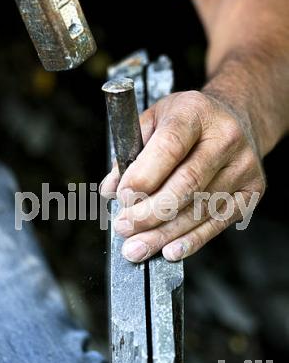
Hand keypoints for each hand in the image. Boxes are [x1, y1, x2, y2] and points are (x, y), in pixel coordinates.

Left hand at [100, 91, 265, 262]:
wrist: (236, 120)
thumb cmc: (188, 123)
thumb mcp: (155, 120)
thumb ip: (130, 152)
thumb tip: (110, 190)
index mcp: (195, 112)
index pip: (170, 146)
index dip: (144, 176)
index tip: (122, 198)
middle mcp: (226, 137)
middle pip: (187, 183)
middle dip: (150, 212)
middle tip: (124, 227)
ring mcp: (243, 165)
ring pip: (200, 209)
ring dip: (164, 234)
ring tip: (137, 247)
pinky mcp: (252, 190)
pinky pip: (218, 222)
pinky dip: (192, 240)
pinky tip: (169, 250)